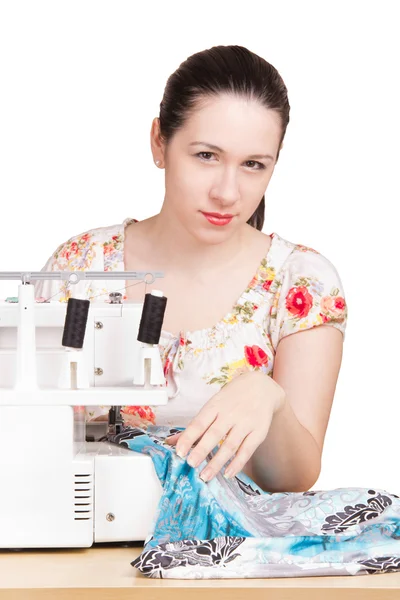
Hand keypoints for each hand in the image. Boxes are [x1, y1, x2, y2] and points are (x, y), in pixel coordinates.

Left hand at [165, 370, 285, 481]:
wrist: (261, 387)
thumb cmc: (231, 399)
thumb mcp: (213, 406)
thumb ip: (194, 426)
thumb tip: (170, 443)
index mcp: (215, 406)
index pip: (199, 422)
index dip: (188, 437)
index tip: (179, 452)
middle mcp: (230, 414)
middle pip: (214, 434)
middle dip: (202, 450)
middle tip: (191, 464)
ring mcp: (246, 423)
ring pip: (230, 445)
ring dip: (217, 462)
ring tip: (205, 475)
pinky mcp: (259, 432)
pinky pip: (247, 450)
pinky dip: (237, 463)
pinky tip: (228, 473)